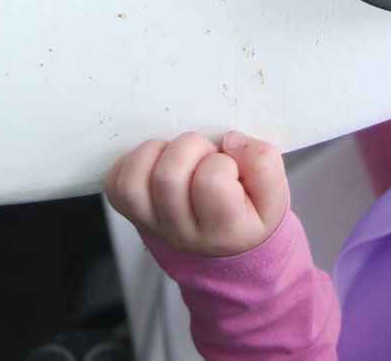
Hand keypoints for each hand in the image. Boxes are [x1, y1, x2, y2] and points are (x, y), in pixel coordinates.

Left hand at [104, 130, 288, 256]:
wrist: (226, 250)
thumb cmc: (249, 215)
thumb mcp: (274, 196)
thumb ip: (264, 162)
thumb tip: (231, 140)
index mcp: (223, 228)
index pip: (210, 182)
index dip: (221, 162)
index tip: (230, 168)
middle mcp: (181, 233)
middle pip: (167, 176)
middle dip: (190, 148)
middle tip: (205, 156)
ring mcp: (152, 225)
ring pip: (134, 182)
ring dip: (156, 153)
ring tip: (177, 156)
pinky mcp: (134, 214)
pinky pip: (116, 185)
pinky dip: (131, 163)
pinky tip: (156, 163)